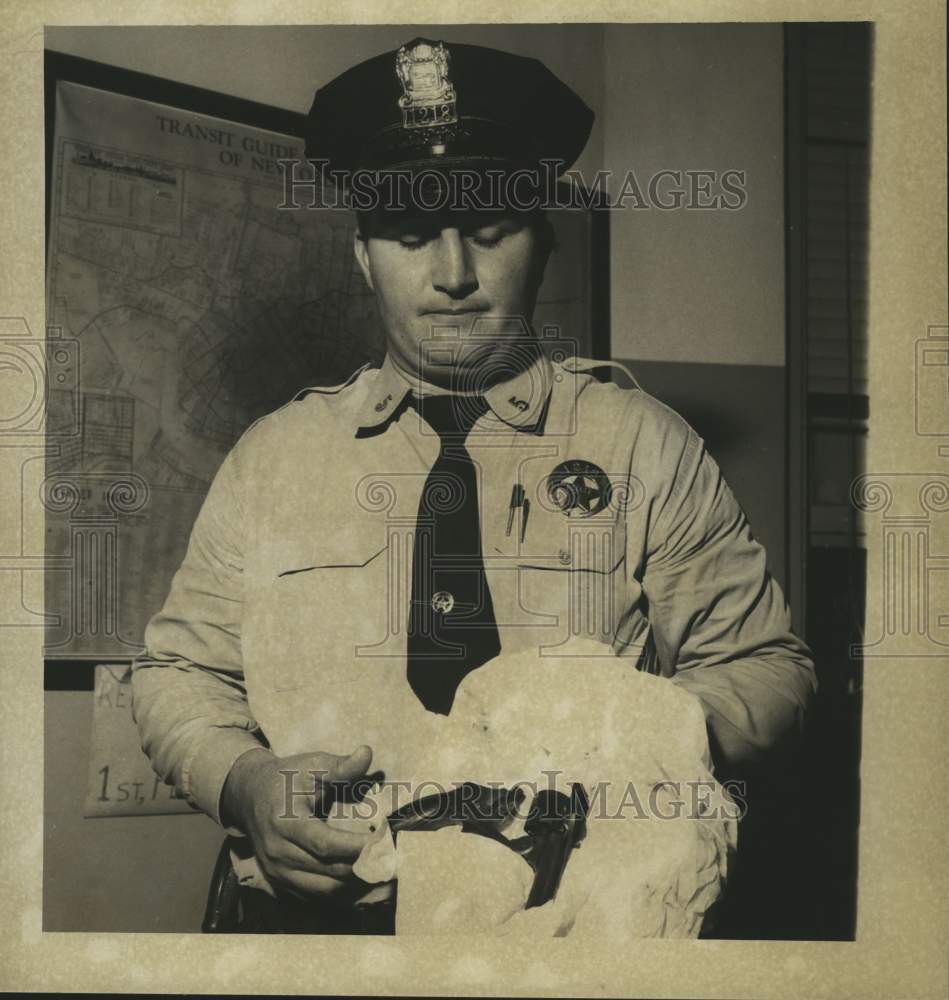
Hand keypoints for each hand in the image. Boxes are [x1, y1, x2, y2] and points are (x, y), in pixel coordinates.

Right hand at [220, 744, 375, 899]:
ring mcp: (276, 872)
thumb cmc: (287, 778)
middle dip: (362, 863)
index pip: (324, 844)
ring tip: (379, 866)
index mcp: (285, 822)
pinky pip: (315, 895)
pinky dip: (340, 890)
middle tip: (389, 853)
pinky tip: (359, 876)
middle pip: (328, 869)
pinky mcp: (279, 883)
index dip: (355, 846)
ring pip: (325, 889)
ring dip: (354, 881)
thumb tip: (366, 753)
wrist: (250, 796)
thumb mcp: (312, 764)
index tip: (382, 839)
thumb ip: (341, 765)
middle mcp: (277, 852)